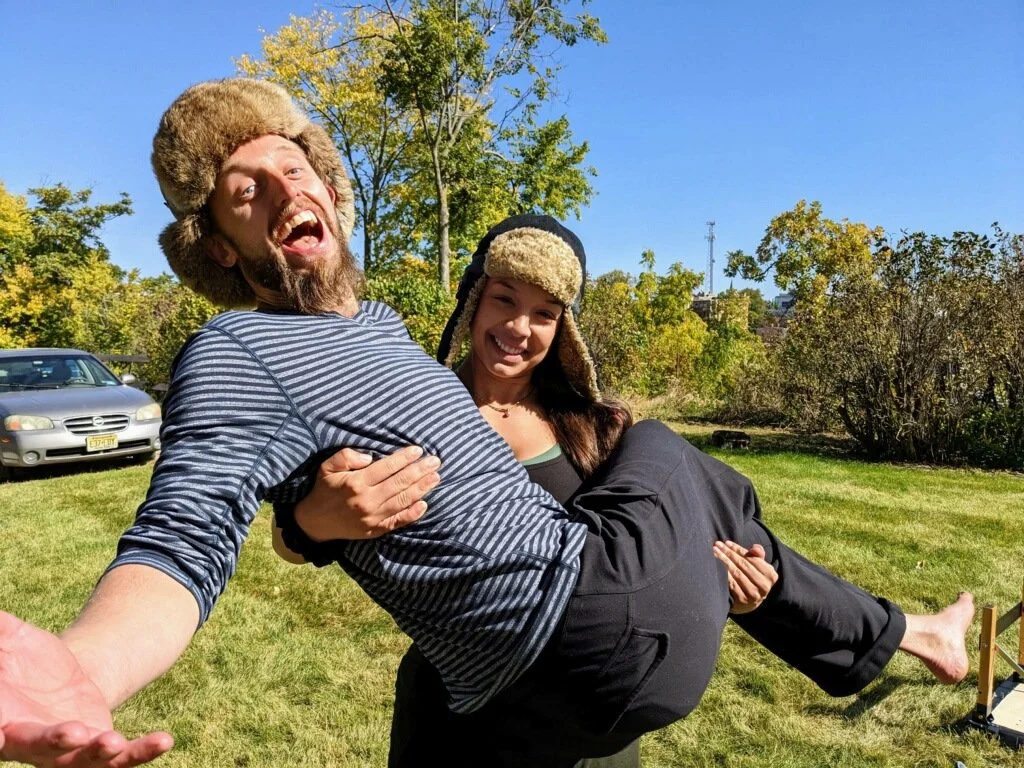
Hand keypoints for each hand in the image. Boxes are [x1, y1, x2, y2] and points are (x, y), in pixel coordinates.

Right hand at [0, 612, 172, 766]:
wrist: (57, 680)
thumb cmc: (21, 661)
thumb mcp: (10, 642)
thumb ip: (0, 631)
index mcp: (2, 718)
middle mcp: (30, 743)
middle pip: (37, 746)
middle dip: (53, 742)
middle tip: (70, 732)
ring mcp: (67, 752)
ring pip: (81, 759)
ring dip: (97, 752)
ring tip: (112, 741)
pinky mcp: (100, 750)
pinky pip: (122, 758)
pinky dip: (141, 752)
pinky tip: (164, 741)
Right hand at [294, 446, 440, 540]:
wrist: (315, 522)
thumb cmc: (324, 489)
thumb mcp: (327, 467)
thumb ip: (346, 457)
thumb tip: (369, 458)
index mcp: (356, 483)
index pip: (387, 467)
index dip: (404, 458)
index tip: (418, 450)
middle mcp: (366, 501)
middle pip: (399, 483)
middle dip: (420, 471)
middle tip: (435, 461)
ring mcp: (373, 518)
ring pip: (403, 500)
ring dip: (422, 488)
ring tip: (436, 477)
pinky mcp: (375, 530)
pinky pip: (398, 521)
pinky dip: (412, 514)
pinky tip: (424, 504)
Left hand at [713, 541, 777, 614]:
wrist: (748, 603)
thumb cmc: (752, 579)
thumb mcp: (758, 567)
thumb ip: (758, 555)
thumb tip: (755, 548)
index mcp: (771, 576)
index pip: (752, 558)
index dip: (738, 549)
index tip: (727, 542)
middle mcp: (764, 586)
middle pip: (743, 564)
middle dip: (729, 553)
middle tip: (717, 545)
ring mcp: (754, 594)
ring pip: (736, 572)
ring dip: (724, 560)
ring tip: (715, 552)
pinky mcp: (742, 600)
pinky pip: (731, 583)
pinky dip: (723, 573)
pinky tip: (716, 566)